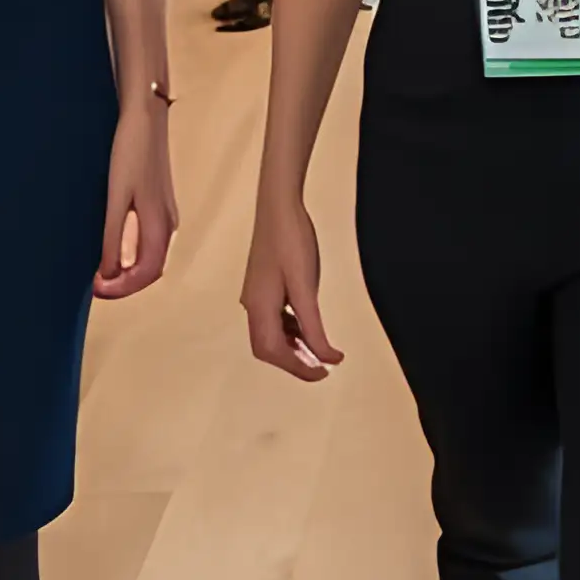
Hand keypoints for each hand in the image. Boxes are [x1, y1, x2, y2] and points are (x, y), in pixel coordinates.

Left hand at [96, 103, 177, 299]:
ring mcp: (165, 212)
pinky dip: (133, 255)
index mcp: (159, 224)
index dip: (123, 288)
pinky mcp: (158, 202)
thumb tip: (108, 272)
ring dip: (129, 271)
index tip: (96, 290)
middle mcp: (167, 223)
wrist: (145, 116)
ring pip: (152, 256)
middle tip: (96, 286)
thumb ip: (113, 236)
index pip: (147, 273)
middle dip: (126, 284)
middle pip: (152, 269)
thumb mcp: (116, 197)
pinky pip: (149, 241)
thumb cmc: (130, 153)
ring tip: (102, 273)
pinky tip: (114, 249)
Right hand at [245, 200, 339, 378]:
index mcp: (259, 306)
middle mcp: (252, 304)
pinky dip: (291, 331)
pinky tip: (307, 330)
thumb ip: (313, 325)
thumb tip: (327, 357)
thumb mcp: (306, 287)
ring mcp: (255, 295)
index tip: (324, 373)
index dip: (298, 368)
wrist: (278, 206)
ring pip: (270, 335)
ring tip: (319, 353)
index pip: (273, 352)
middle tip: (322, 369)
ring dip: (293, 348)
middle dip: (294, 362)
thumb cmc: (292, 241)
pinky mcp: (263, 287)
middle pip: (267, 348)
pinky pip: (274, 320)